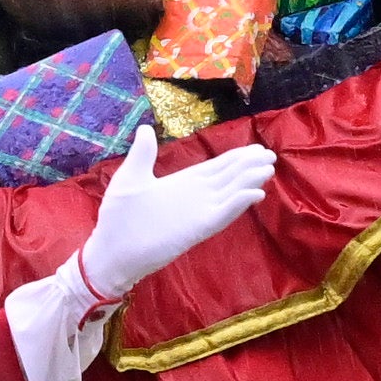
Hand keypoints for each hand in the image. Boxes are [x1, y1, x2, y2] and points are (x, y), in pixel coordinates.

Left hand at [79, 126, 278, 297]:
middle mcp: (194, 198)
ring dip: (249, 182)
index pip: (215, 168)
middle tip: (270, 155)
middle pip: (229, 178)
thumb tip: (145, 129)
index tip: (255, 147)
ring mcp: (197, 214)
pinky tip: (255, 194)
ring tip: (268, 169)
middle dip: (249, 166)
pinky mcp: (196, 230)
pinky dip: (238, 205)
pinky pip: (222, 215)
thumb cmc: (117, 219)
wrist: (109, 252)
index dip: (235, 158)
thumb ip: (142, 155)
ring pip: (230, 194)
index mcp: (182, 184)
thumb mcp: (130, 179)